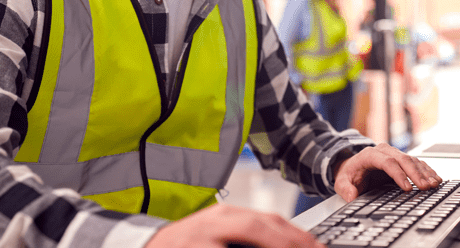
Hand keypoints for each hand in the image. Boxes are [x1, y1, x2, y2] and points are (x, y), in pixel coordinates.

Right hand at [145, 204, 324, 247]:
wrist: (141, 246)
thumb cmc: (185, 245)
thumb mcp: (217, 235)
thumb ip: (247, 237)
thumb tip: (285, 242)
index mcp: (226, 216)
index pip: (271, 221)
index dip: (298, 235)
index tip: (318, 246)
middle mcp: (216, 222)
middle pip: (262, 227)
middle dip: (291, 241)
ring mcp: (203, 238)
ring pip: (249, 234)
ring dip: (275, 245)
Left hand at [333, 143, 442, 201]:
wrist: (352, 165)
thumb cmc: (349, 174)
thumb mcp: (341, 181)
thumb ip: (345, 188)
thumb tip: (351, 195)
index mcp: (370, 154)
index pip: (387, 163)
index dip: (398, 174)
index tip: (407, 187)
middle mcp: (384, 151)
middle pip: (403, 159)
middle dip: (415, 174)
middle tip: (425, 187)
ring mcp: (394, 154)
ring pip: (412, 160)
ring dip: (424, 172)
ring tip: (433, 184)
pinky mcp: (401, 159)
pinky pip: (416, 163)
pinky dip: (426, 170)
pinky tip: (435, 178)